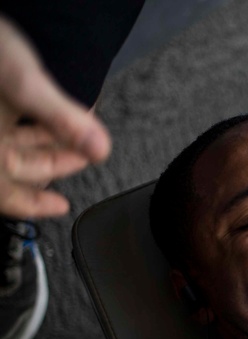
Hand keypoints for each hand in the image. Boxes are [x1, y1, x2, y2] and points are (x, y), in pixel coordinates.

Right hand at [0, 15, 110, 218]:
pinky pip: (6, 126)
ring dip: (41, 143)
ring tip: (73, 137)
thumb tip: (100, 149)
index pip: (4, 195)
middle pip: (11, 167)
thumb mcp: (23, 84)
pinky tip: (45, 119)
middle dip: (50, 163)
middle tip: (83, 157)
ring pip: (8, 144)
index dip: (32, 205)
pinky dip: (27, 127)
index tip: (61, 205)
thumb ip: (61, 119)